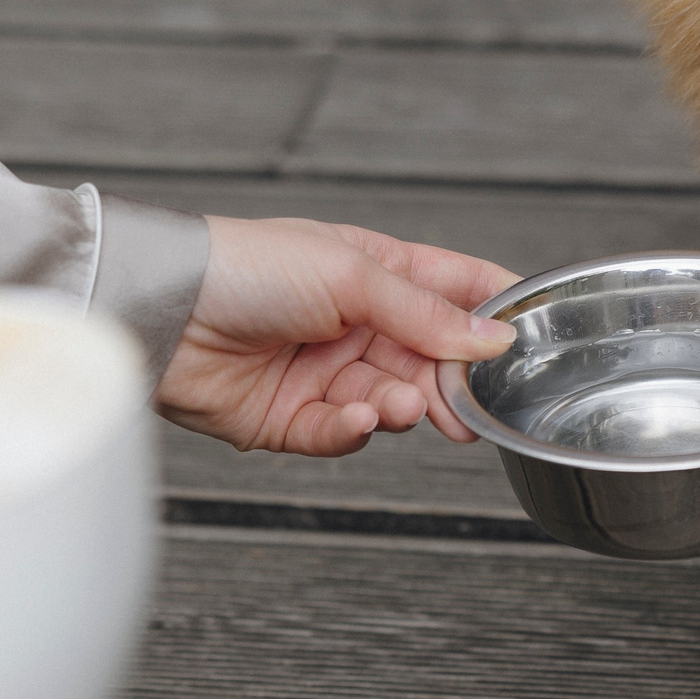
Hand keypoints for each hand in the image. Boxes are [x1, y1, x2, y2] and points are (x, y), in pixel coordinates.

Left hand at [159, 217, 519, 455]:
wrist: (164, 309)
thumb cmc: (245, 265)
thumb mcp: (350, 273)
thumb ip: (423, 312)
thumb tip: (491, 336)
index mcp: (375, 273)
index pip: (454, 290)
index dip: (494, 312)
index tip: (534, 337)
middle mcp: (355, 324)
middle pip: (430, 361)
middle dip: (451, 385)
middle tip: (469, 409)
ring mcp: (326, 373)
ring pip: (391, 402)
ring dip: (400, 407)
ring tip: (396, 403)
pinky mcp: (293, 419)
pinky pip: (342, 433)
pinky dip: (354, 430)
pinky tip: (354, 417)